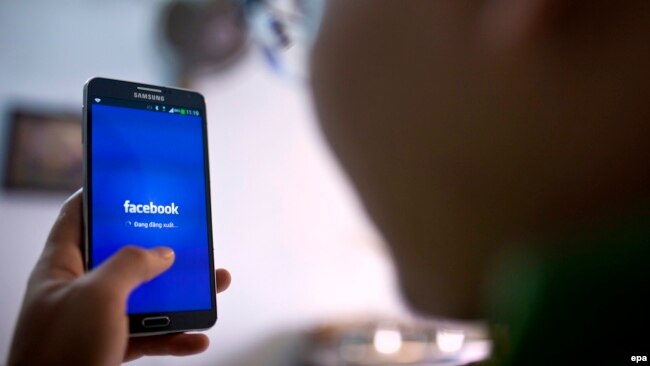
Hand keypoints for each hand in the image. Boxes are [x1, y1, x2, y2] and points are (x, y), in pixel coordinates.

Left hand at [6, 190, 230, 364]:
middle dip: (160, 247)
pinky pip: (150, 335)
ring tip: (212, 284)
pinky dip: (176, 336)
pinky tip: (197, 336)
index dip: (102, 195)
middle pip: (124, 257)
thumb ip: (131, 265)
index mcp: (61, 267)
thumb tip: (162, 253)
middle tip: (188, 235)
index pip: (78, 217)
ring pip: (146, 297)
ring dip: (181, 294)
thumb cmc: (58, 355)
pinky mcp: (111, 348)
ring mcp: (96, 321)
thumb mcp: (97, 296)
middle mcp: (79, 290)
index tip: (132, 182)